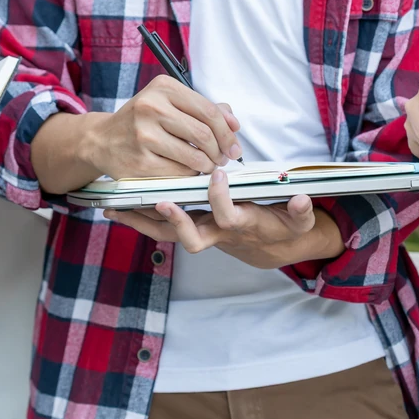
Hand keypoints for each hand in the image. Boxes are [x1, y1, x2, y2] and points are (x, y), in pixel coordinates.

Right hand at [85, 75, 242, 179]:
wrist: (102, 140)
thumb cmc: (142, 121)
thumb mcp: (168, 103)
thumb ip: (203, 108)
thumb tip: (234, 123)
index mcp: (163, 88)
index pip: (209, 112)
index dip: (228, 132)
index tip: (234, 147)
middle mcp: (151, 108)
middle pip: (204, 135)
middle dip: (220, 152)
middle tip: (223, 160)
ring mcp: (143, 136)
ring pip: (194, 157)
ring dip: (207, 166)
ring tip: (207, 166)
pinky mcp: (140, 162)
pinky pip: (179, 174)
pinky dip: (190, 176)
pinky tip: (188, 172)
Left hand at [103, 169, 342, 268]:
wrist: (270, 246)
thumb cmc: (283, 227)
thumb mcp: (299, 221)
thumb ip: (301, 211)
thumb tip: (301, 200)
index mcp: (243, 225)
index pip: (229, 216)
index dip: (221, 199)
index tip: (218, 172)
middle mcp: (218, 232)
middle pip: (190, 238)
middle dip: (174, 222)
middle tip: (159, 201)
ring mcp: (201, 231)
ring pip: (167, 233)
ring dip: (143, 221)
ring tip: (117, 207)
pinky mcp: (190, 225)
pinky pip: (160, 226)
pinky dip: (141, 217)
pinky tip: (119, 205)